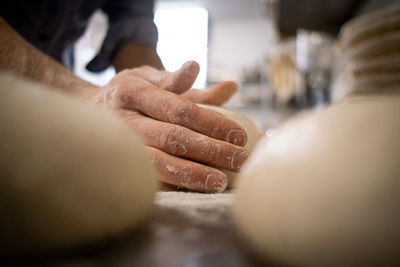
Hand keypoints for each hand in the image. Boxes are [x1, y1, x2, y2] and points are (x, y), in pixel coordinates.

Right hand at [92, 61, 248, 192]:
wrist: (88, 109)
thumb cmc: (130, 93)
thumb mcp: (150, 78)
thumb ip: (187, 84)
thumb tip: (232, 86)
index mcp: (135, 91)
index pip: (178, 109)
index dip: (210, 122)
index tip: (239, 135)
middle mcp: (125, 118)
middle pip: (171, 137)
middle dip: (209, 151)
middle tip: (240, 160)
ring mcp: (120, 144)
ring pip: (157, 162)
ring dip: (191, 174)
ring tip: (220, 183)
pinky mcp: (120, 162)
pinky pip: (146, 177)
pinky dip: (170, 184)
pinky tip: (193, 190)